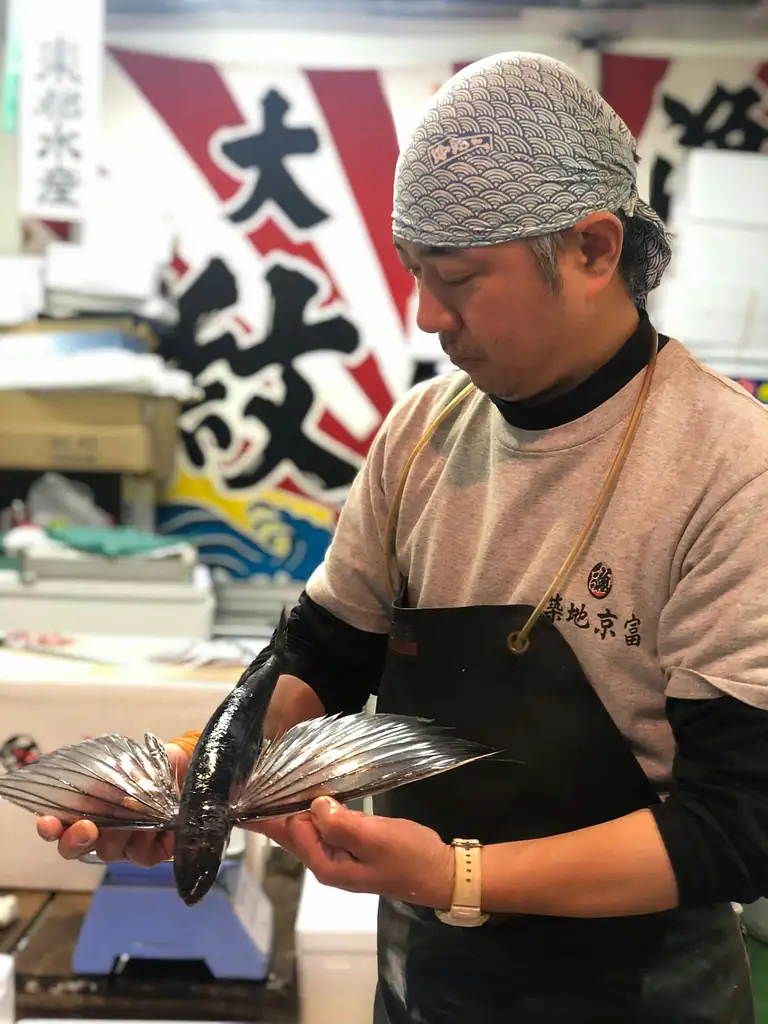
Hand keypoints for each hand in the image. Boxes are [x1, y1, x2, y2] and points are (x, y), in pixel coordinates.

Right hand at [35, 743, 189, 867]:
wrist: (197, 767)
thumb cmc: (159, 763)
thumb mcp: (135, 761)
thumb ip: (115, 773)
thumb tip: (100, 786)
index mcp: (93, 809)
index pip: (62, 825)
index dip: (51, 828)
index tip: (47, 821)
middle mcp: (106, 831)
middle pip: (77, 848)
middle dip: (76, 840)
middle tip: (86, 827)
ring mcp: (130, 844)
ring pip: (110, 852)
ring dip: (117, 834)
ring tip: (133, 815)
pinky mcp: (156, 852)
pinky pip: (142, 856)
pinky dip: (147, 841)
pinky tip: (158, 827)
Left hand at [249, 797, 454, 908]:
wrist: (441, 874)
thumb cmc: (409, 856)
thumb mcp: (375, 838)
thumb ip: (341, 823)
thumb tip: (313, 805)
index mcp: (326, 864)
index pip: (289, 830)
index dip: (272, 807)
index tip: (255, 780)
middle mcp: (326, 863)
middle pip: (291, 832)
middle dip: (273, 807)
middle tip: (255, 775)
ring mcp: (339, 856)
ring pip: (306, 827)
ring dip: (293, 806)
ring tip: (275, 777)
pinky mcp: (352, 847)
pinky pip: (324, 825)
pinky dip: (314, 809)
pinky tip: (310, 792)